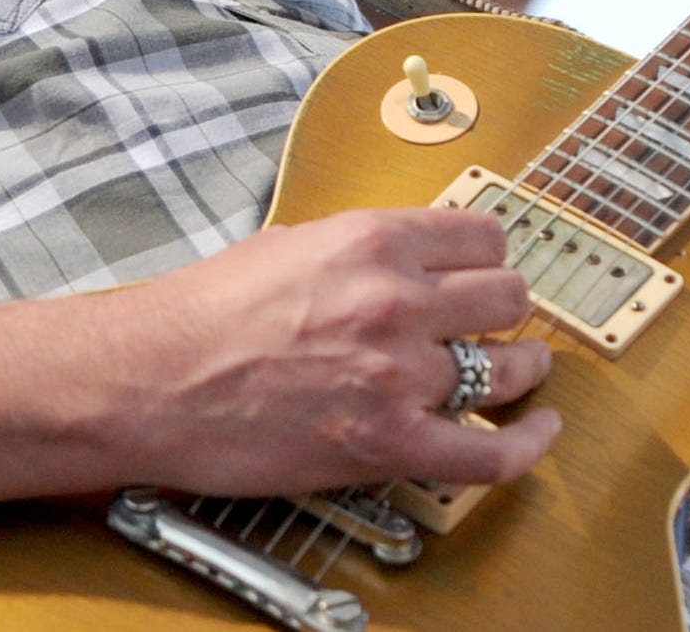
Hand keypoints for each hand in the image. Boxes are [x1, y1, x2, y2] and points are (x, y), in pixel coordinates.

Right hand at [103, 208, 559, 496]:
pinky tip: (539, 435)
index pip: (482, 236)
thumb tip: (405, 258)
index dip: (490, 258)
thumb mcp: (291, 244)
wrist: (150, 381)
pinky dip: (526, 446)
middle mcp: (397, 301)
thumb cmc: (202, 315)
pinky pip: (490, 453)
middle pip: (507, 297)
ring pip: (509, 367)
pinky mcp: (388, 444)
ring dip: (520, 371)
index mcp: (373, 241)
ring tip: (519, 374)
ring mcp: (398, 375)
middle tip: (495, 324)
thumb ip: (361, 251)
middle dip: (506, 310)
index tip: (487, 272)